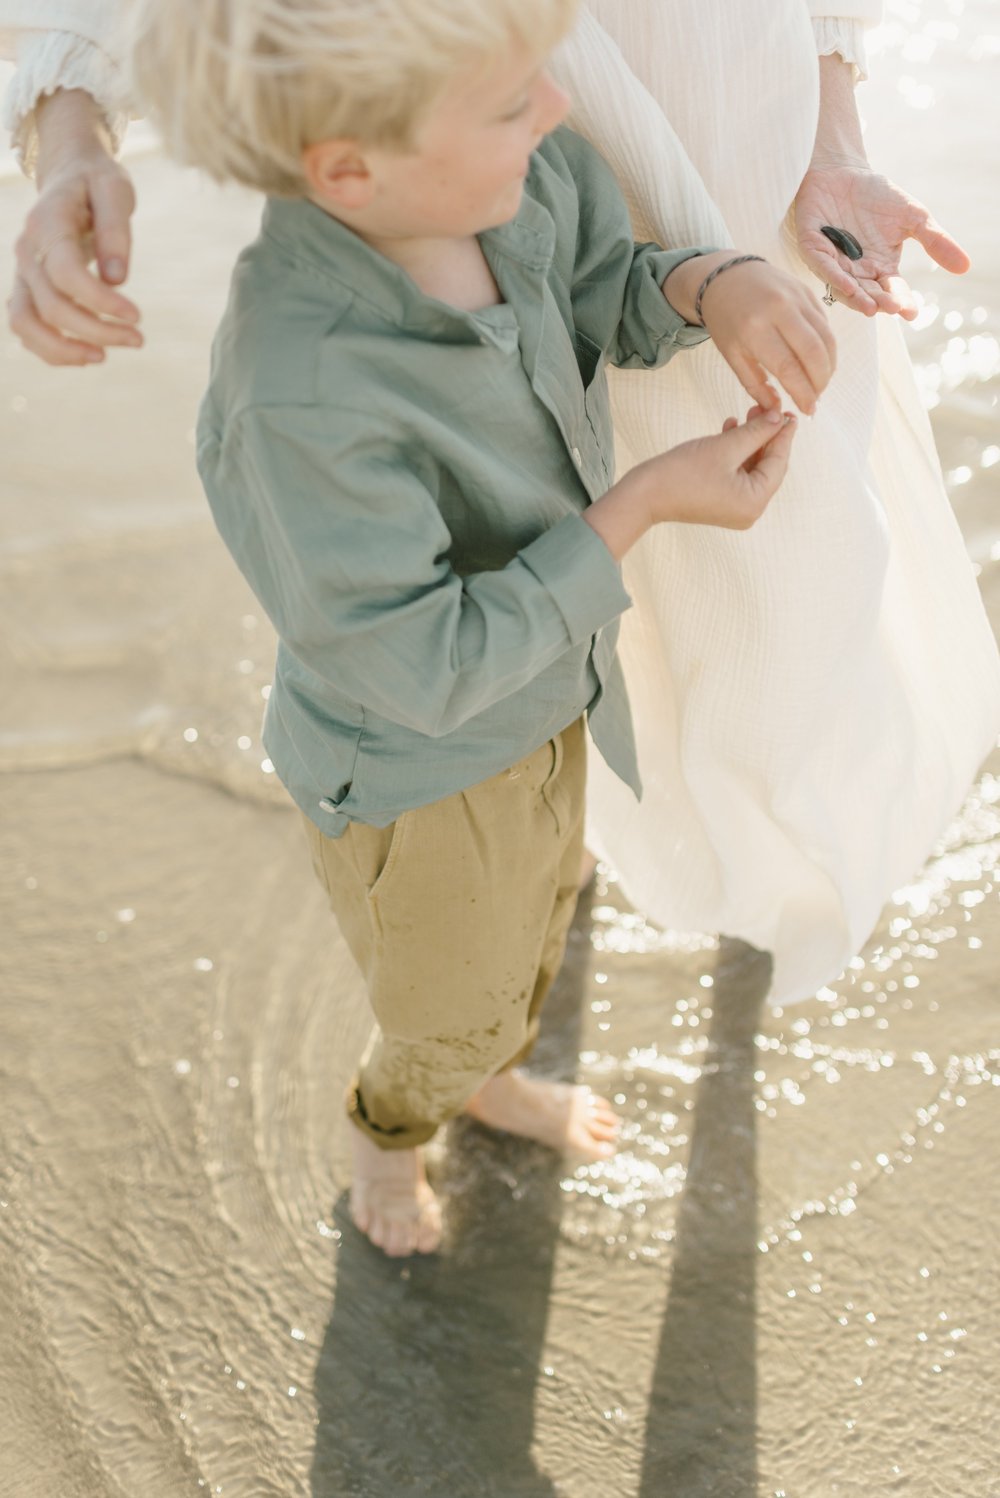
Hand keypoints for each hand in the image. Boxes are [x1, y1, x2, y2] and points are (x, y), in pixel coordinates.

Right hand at [8, 90, 141, 365]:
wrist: (69, 174)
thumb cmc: (96, 181)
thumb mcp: (114, 189)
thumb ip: (116, 229)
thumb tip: (116, 278)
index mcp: (48, 223)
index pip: (65, 273)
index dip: (100, 301)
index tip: (137, 317)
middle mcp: (28, 251)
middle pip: (50, 306)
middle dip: (97, 331)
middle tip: (138, 339)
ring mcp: (23, 272)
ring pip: (26, 324)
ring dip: (64, 350)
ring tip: (103, 357)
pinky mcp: (27, 288)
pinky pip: (26, 327)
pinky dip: (51, 349)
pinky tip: (88, 352)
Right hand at [643, 407, 796, 529]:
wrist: (645, 495)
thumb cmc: (683, 473)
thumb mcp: (725, 446)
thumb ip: (756, 431)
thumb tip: (780, 418)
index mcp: (754, 502)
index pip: (779, 462)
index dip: (784, 434)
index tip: (789, 411)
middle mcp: (749, 510)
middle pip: (768, 466)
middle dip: (765, 435)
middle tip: (768, 407)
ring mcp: (735, 508)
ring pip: (752, 467)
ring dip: (750, 440)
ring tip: (747, 413)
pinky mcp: (722, 501)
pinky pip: (737, 473)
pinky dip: (736, 452)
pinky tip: (730, 428)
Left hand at [668, 254, 835, 415]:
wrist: (726, 276)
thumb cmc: (726, 320)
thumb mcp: (732, 355)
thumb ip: (755, 385)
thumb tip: (776, 411)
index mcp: (755, 329)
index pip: (789, 367)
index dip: (804, 393)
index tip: (808, 410)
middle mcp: (779, 309)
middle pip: (814, 352)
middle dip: (821, 382)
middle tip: (816, 397)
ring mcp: (796, 296)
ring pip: (826, 337)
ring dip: (829, 366)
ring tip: (820, 382)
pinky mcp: (807, 291)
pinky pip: (825, 324)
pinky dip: (826, 346)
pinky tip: (819, 360)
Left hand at [794, 163, 970, 318]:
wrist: (844, 171)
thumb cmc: (877, 196)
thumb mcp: (913, 217)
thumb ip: (935, 241)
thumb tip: (965, 266)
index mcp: (880, 268)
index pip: (893, 290)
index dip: (901, 301)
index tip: (910, 312)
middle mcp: (856, 272)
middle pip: (870, 294)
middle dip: (881, 302)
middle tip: (893, 308)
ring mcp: (833, 263)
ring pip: (845, 288)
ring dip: (858, 298)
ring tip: (872, 308)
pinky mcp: (813, 249)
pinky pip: (823, 268)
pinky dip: (835, 278)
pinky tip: (848, 286)